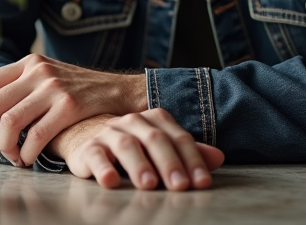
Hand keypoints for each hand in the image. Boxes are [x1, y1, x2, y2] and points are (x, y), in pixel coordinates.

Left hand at [0, 54, 146, 165]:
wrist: (119, 90)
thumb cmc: (78, 89)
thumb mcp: (48, 75)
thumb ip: (21, 85)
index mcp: (28, 63)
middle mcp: (38, 71)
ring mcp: (54, 88)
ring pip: (10, 122)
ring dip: (2, 147)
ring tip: (9, 158)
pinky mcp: (70, 106)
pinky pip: (36, 136)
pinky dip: (26, 153)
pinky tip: (27, 159)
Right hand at [53, 109, 224, 190]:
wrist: (86, 136)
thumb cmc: (132, 146)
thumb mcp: (161, 149)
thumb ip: (187, 153)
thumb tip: (218, 158)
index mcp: (155, 120)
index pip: (178, 138)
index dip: (192, 160)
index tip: (202, 182)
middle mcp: (133, 122)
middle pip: (155, 139)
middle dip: (170, 163)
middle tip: (180, 185)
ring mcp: (110, 133)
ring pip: (127, 145)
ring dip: (139, 165)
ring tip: (149, 184)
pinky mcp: (88, 148)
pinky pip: (95, 156)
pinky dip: (103, 168)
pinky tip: (110, 181)